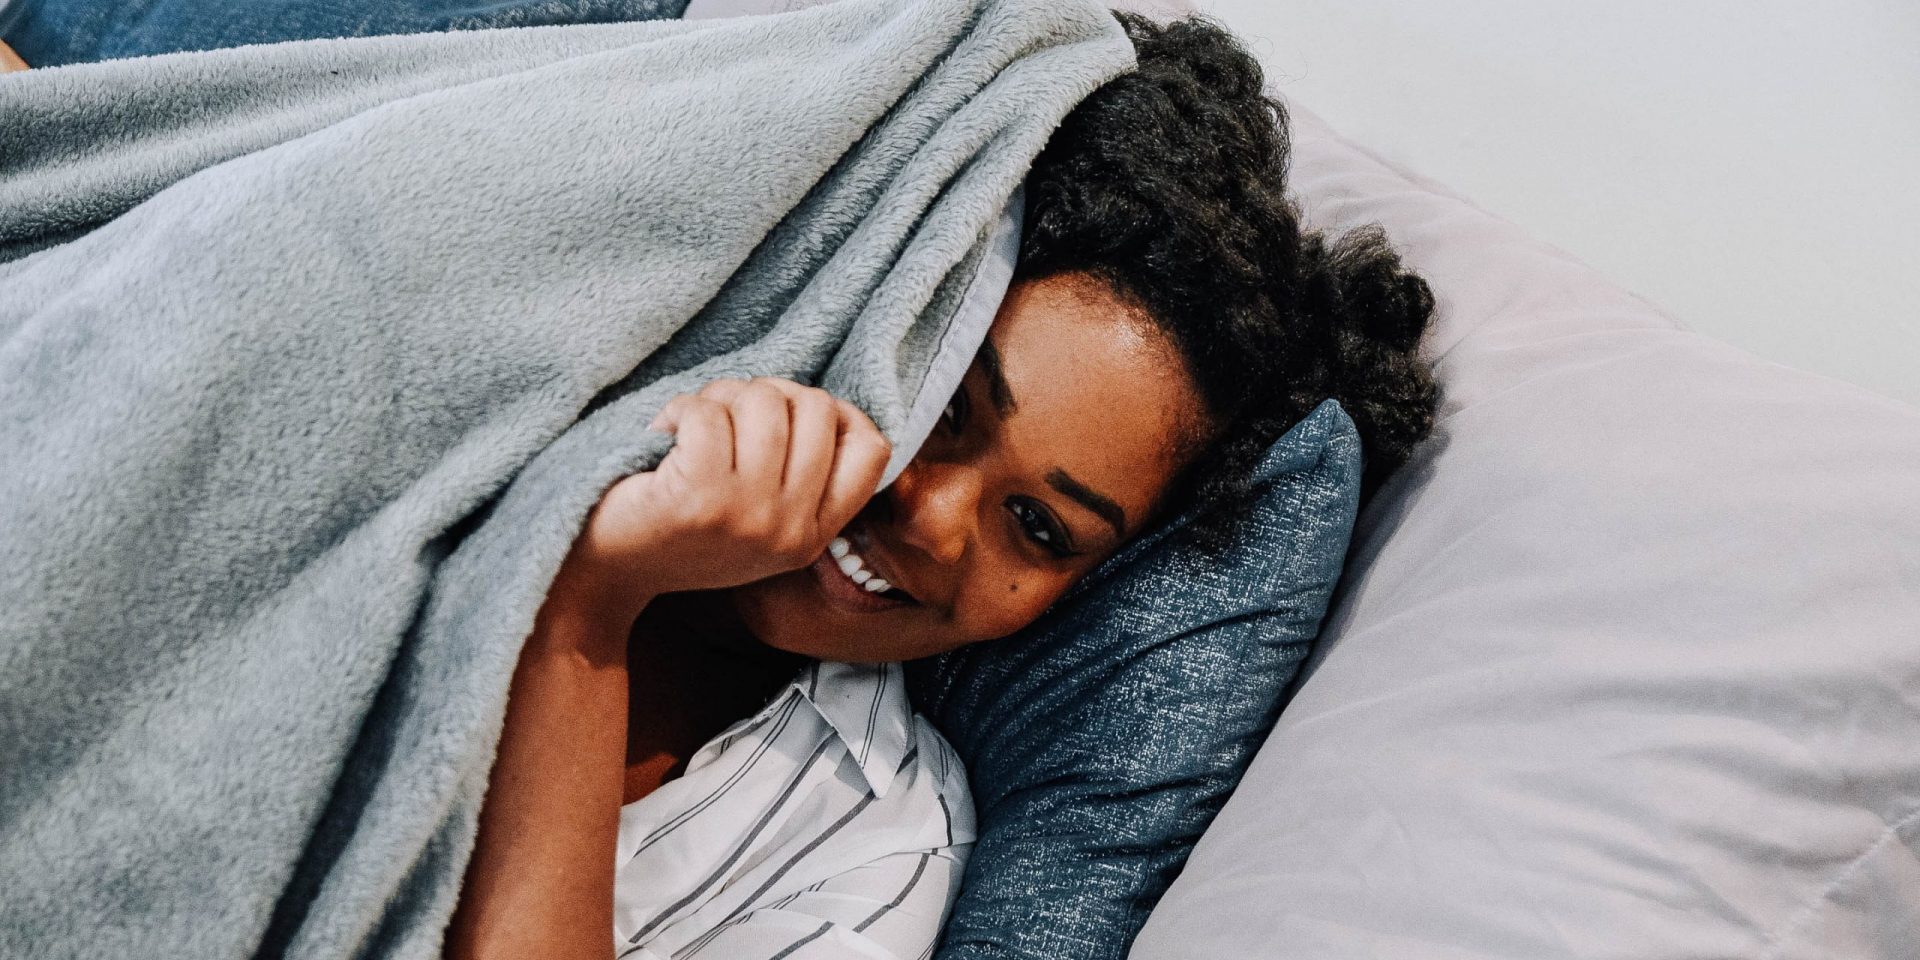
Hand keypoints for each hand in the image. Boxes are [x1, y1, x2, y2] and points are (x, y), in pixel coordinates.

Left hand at [560, 377, 890, 617]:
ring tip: (689, 425)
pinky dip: (681, 409)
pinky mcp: (700, 500)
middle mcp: (790, 530)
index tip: (785, 417)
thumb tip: (824, 404)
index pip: (871, 449)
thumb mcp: (758, 516)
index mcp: (812, 536)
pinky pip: (709, 413)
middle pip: (816, 409)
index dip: (836, 413)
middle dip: (766, 393)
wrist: (601, 571)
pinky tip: (662, 433)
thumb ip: (799, 474)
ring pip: (765, 402)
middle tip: (723, 418)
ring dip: (719, 397)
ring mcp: (749, 517)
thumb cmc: (677, 527)